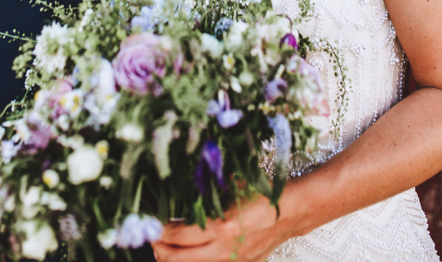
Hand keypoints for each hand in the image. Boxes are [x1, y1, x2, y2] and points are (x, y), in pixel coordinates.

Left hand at [151, 195, 289, 261]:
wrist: (291, 211)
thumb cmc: (263, 194)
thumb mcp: (231, 187)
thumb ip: (207, 193)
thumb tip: (181, 191)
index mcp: (221, 227)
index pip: (179, 236)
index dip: (160, 232)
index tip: (150, 225)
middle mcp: (224, 250)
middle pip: (180, 261)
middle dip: (161, 252)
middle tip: (151, 240)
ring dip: (175, 260)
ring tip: (165, 250)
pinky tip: (190, 254)